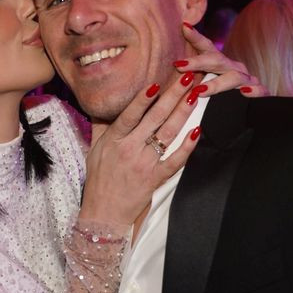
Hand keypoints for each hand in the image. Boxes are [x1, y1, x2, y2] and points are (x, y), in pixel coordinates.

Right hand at [79, 72, 201, 229]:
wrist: (103, 214)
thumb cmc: (98, 181)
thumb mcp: (95, 150)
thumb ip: (101, 127)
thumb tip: (102, 106)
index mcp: (114, 140)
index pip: (130, 114)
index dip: (143, 98)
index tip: (157, 82)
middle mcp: (129, 149)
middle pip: (154, 118)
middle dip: (172, 96)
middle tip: (186, 78)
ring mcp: (144, 164)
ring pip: (167, 134)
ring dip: (182, 113)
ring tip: (194, 95)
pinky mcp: (155, 178)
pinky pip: (175, 161)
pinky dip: (187, 147)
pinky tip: (197, 131)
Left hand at [176, 23, 268, 97]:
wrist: (254, 108)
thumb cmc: (224, 96)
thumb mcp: (206, 84)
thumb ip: (191, 79)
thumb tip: (172, 70)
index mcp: (219, 64)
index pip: (206, 47)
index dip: (196, 37)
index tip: (184, 27)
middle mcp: (233, 68)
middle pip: (217, 60)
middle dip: (198, 62)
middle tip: (179, 65)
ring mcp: (247, 81)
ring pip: (234, 78)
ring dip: (216, 84)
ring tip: (199, 91)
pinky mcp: (260, 93)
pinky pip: (259, 91)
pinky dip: (253, 91)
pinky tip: (245, 93)